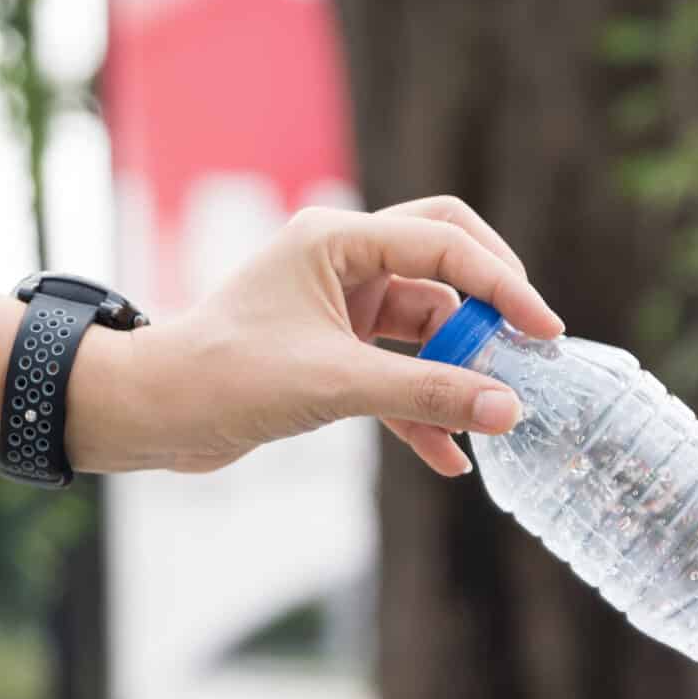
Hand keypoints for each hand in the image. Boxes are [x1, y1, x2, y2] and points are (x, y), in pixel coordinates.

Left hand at [66, 196, 563, 476]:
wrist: (154, 415)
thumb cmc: (225, 378)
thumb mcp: (336, 385)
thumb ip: (428, 393)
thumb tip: (508, 408)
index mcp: (338, 240)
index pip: (445, 244)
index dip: (503, 285)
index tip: (544, 333)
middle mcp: (342, 262)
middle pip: (446, 259)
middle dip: (491, 304)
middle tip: (531, 342)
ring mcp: (339, 307)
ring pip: (426, 326)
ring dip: (459, 369)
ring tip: (499, 414)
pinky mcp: (332, 353)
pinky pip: (397, 372)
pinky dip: (423, 409)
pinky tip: (452, 458)